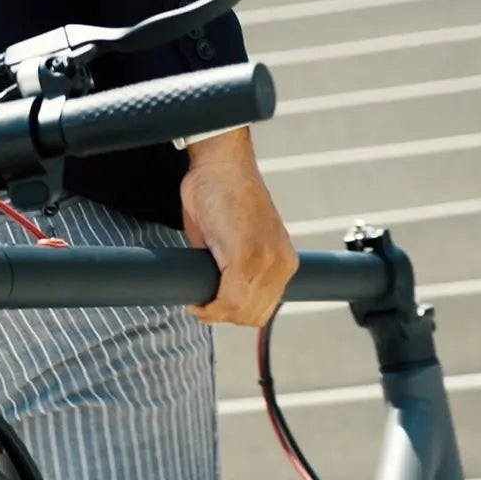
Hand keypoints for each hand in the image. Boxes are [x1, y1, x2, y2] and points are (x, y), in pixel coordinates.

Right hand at [180, 128, 298, 326]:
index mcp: (283, 261)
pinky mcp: (246, 254)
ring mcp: (266, 260)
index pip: (262, 310)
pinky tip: (197, 300)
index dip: (233, 314)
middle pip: (252, 316)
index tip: (210, 306)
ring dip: (215, 312)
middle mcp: (281, 263)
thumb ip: (235, 270)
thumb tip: (220, 296)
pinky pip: (228, 299)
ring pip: (240, 312)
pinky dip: (209, 306)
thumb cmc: (221, 195)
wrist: (220, 162)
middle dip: (223, 316)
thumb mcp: (236, 241)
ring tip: (198, 301)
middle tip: (200, 304)